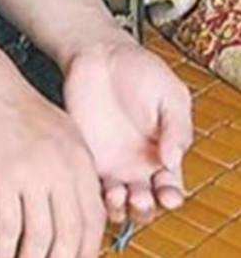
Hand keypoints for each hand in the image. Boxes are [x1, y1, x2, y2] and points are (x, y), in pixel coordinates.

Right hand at [0, 81, 105, 257]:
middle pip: (70, 234)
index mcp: (80, 160)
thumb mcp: (63, 133)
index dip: (88, 249)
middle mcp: (61, 169)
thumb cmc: (22, 108)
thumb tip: (79, 209)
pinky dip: (5, 250)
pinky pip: (8, 226)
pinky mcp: (3, 178)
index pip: (93, 218)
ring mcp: (32, 174)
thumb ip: (75, 168)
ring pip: (40, 237)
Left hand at [63, 34, 192, 225]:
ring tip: (120, 194)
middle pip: (144, 203)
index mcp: (163, 152)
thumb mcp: (170, 95)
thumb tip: (174, 160)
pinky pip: (90, 184)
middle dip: (144, 208)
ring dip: (120, 208)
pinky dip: (95, 194)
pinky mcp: (86, 153)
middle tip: (140, 197)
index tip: (168, 194)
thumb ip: (176, 127)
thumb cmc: (139, 69)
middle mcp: (137, 162)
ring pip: (117, 201)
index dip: (171, 196)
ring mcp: (111, 160)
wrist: (99, 53)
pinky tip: (101, 188)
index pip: (170, 187)